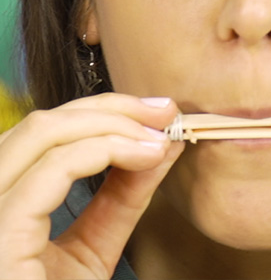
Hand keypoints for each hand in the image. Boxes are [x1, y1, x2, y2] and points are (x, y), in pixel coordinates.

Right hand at [0, 93, 183, 279]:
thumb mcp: (92, 250)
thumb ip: (122, 196)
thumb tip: (164, 142)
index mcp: (2, 202)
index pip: (45, 134)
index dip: (104, 110)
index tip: (159, 111)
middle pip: (43, 123)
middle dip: (113, 107)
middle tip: (167, 111)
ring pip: (42, 133)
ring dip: (114, 123)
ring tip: (161, 136)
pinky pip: (49, 171)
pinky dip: (105, 150)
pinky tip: (146, 156)